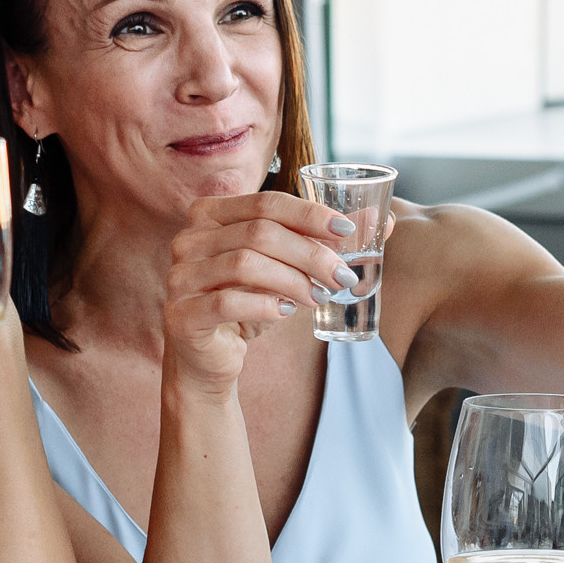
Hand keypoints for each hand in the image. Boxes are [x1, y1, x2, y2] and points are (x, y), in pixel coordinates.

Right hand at [162, 191, 364, 393]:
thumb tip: (383, 221)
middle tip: (341, 276)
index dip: (310, 215)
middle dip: (310, 253)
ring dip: (292, 280)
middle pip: (260, 232)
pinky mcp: (180, 314)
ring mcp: (179, 276)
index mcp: (210, 214)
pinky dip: (265, 306)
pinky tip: (287, 312)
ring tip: (318, 297)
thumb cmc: (247, 304)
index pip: (267, 202)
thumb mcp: (284, 267)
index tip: (347, 233)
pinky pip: (227, 303)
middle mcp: (189, 239)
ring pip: (245, 264)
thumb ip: (326, 241)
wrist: (209, 359)